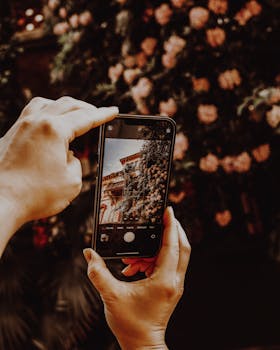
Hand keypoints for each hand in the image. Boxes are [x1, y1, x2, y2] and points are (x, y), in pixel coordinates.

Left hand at [0, 96, 117, 226]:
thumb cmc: (33, 195)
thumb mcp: (71, 182)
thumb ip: (75, 163)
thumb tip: (67, 156)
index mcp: (54, 130)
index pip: (85, 118)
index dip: (103, 115)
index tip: (113, 111)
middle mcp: (36, 122)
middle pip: (67, 104)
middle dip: (86, 108)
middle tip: (97, 114)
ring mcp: (20, 127)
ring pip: (46, 103)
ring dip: (64, 107)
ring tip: (73, 115)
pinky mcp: (10, 136)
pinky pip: (31, 114)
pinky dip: (46, 114)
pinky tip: (49, 125)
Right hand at [83, 207, 190, 349]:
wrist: (142, 345)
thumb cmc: (130, 325)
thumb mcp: (111, 296)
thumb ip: (98, 273)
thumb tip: (89, 254)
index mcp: (164, 280)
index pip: (172, 246)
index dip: (171, 226)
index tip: (168, 211)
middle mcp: (173, 281)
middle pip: (181, 247)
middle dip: (172, 231)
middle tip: (161, 218)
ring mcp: (173, 285)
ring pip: (173, 256)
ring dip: (155, 248)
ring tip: (131, 256)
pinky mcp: (169, 288)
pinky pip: (165, 265)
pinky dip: (151, 260)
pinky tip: (133, 267)